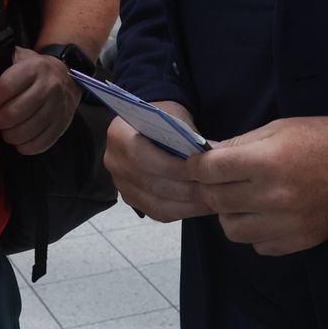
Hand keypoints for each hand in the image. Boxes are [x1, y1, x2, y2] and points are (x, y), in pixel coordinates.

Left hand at [0, 46, 82, 154]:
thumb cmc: (29, 69)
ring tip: (6, 130)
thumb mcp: (12, 59)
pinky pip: (41, 143)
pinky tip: (19, 140)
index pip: (7, 86)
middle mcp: (50, 85)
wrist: (64, 78)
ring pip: (28, 130)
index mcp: (34, 67)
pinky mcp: (63, 123)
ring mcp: (58, 106)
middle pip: (16, 112)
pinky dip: (25, 146)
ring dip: (10, 135)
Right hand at [104, 103, 212, 222]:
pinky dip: (181, 211)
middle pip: (150, 183)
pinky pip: (157, 212)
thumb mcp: (176, 117)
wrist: (151, 123)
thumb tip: (211, 157)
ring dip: (187, 204)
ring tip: (213, 200)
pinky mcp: (131, 199)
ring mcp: (120, 184)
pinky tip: (202, 206)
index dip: (172, 167)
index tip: (201, 170)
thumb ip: (187, 137)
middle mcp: (114, 161)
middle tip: (213, 190)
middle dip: (185, 189)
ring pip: (155, 203)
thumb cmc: (166, 117)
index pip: (142, 156)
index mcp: (119, 134)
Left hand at [189, 116, 327, 256]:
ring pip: (232, 229)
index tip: (198, 164)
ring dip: (231, 213)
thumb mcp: (278, 129)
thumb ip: (239, 145)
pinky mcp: (299, 241)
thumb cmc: (320, 140)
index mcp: (266, 162)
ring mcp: (286, 223)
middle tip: (218, 181)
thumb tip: (205, 156)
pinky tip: (266, 215)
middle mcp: (273, 196)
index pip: (210, 170)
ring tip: (243, 200)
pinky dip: (256, 232)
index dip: (198, 166)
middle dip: (211, 188)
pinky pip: (258, 245)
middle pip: (217, 200)